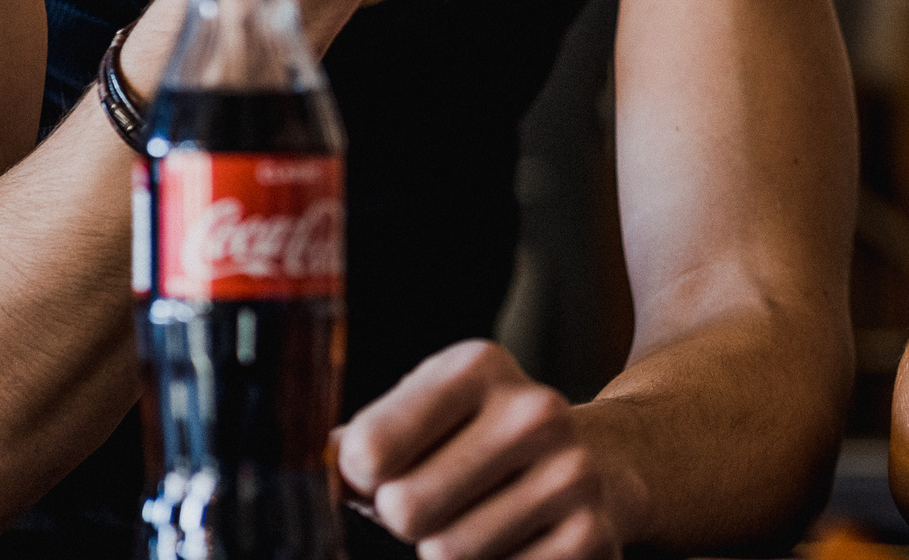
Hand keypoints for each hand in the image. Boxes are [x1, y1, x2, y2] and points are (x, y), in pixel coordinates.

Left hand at [336, 340, 641, 559]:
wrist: (602, 461)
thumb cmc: (485, 440)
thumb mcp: (430, 411)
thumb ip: (365, 439)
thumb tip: (307, 478)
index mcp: (478, 367)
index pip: (369, 450)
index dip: (362, 479)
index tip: (382, 474)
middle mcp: (532, 412)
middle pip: (405, 510)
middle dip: (404, 520)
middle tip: (433, 505)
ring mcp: (570, 475)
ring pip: (447, 555)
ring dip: (447, 552)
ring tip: (477, 523)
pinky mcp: (590, 537)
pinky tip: (514, 544)